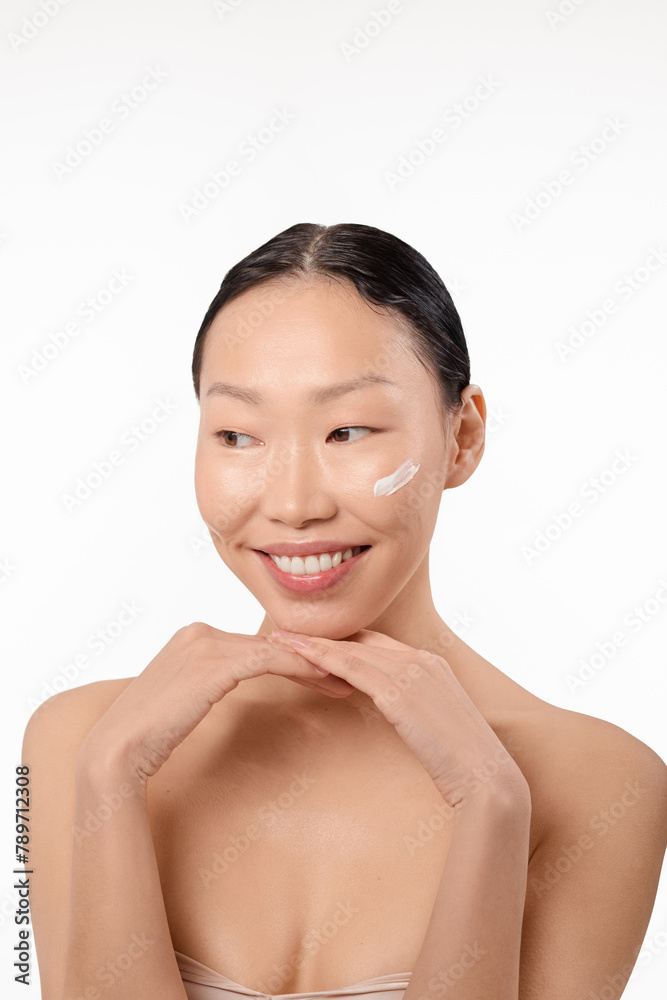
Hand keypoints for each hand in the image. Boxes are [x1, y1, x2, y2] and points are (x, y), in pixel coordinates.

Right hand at [78, 623, 355, 789]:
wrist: (119, 749)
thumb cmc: (153, 733)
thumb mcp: (188, 699)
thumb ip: (211, 684)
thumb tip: (235, 688)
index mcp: (194, 637)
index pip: (256, 644)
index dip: (294, 658)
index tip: (324, 673)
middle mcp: (200, 632)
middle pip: (270, 642)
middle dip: (310, 659)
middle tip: (346, 673)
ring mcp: (207, 644)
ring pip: (276, 649)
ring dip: (314, 664)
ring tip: (345, 679)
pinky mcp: (215, 663)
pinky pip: (270, 660)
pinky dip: (300, 668)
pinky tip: (324, 679)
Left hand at [268, 628, 528, 810]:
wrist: (486, 778)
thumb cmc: (463, 762)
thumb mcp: (436, 726)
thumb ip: (415, 710)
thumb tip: (396, 714)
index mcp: (433, 665)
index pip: (380, 644)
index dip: (347, 641)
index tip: (317, 640)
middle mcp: (423, 660)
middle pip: (363, 640)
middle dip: (325, 636)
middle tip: (288, 631)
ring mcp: (413, 673)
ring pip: (353, 650)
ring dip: (314, 643)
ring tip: (282, 639)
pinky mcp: (400, 693)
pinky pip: (354, 669)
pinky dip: (325, 659)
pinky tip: (301, 657)